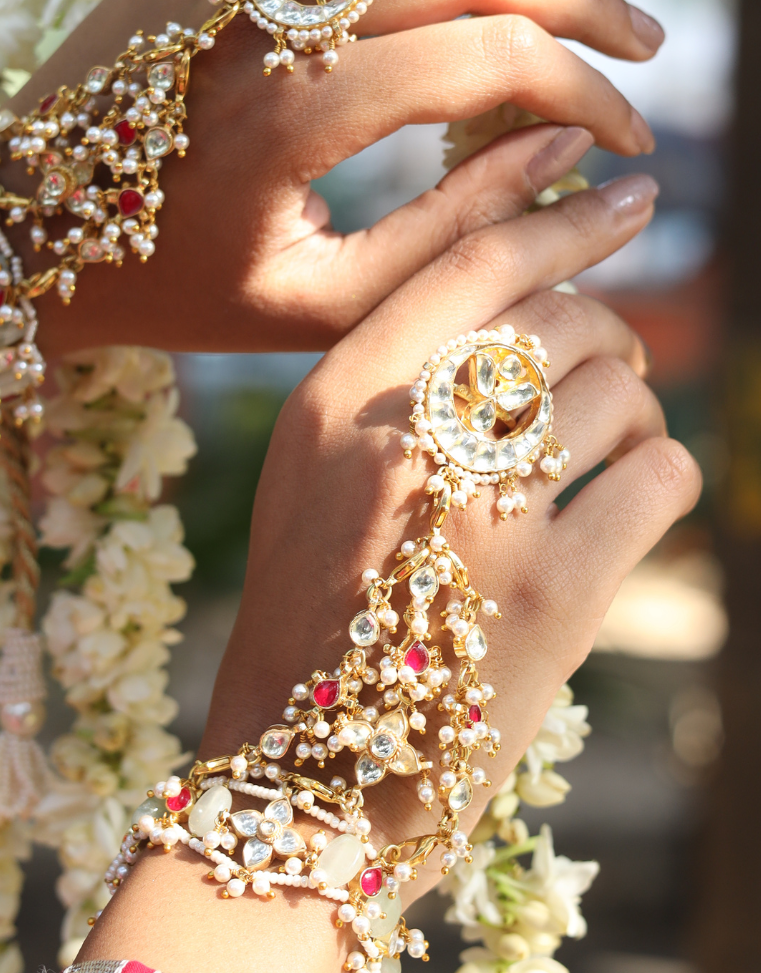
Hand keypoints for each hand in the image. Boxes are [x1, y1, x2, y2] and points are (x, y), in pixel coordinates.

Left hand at [27, 0, 662, 357]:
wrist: (20, 229)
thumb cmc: (170, 288)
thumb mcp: (315, 308)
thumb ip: (451, 239)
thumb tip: (571, 161)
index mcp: (290, 121)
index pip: (485, 60)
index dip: (580, 91)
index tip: (630, 136)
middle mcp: (261, 18)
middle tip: (649, 37)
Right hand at [199, 171, 699, 882]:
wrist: (311, 776)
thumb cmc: (318, 615)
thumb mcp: (317, 477)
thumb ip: (396, 380)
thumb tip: (530, 301)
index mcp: (334, 398)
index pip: (472, 259)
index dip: (558, 217)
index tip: (622, 196)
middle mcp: (400, 438)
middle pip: (558, 316)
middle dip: (608, 332)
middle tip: (613, 370)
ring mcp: (477, 514)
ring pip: (618, 388)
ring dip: (634, 413)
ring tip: (603, 457)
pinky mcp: (551, 595)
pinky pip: (658, 472)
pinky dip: (660, 477)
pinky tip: (623, 509)